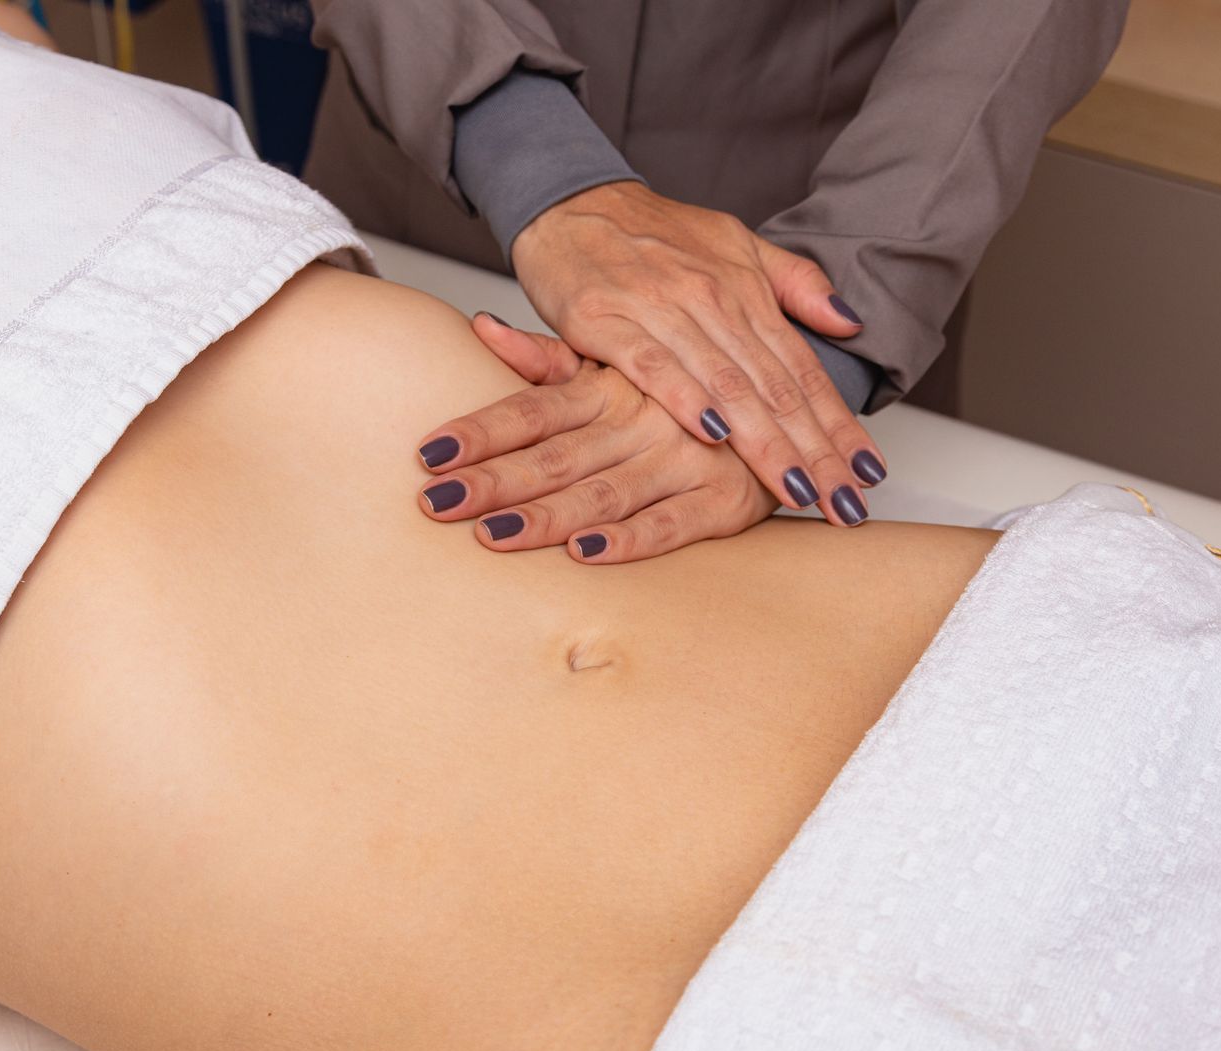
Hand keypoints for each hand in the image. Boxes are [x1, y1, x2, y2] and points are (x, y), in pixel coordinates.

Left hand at [415, 314, 778, 563]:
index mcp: (610, 385)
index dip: (479, 431)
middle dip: (492, 480)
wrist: (792, 401)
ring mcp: (684, 460)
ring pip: (603, 492)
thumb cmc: (682, 390)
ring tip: (491, 534)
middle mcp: (642, 420)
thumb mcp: (614, 357)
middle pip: (554, 455)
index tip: (428, 454)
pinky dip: (628, 539)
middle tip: (435, 502)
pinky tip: (584, 553)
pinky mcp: (724, 500)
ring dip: (546, 517)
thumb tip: (482, 328)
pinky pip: (670, 524)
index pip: (531, 409)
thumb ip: (547, 356)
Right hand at [511, 180, 885, 527]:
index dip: (839, 426)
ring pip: (724, 386)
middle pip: (774, 389)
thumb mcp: (736, 244)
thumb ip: (795, 284)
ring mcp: (659, 310)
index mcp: (747, 292)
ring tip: (798, 488)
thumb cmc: (653, 235)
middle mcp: (712, 301)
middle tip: (844, 503)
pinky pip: (650, 365)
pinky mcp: (604, 319)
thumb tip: (850, 322)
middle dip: (814, 451)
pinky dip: (682, 399)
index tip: (868, 476)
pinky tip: (712, 436)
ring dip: (763, 442)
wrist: (571, 202)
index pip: (804, 371)